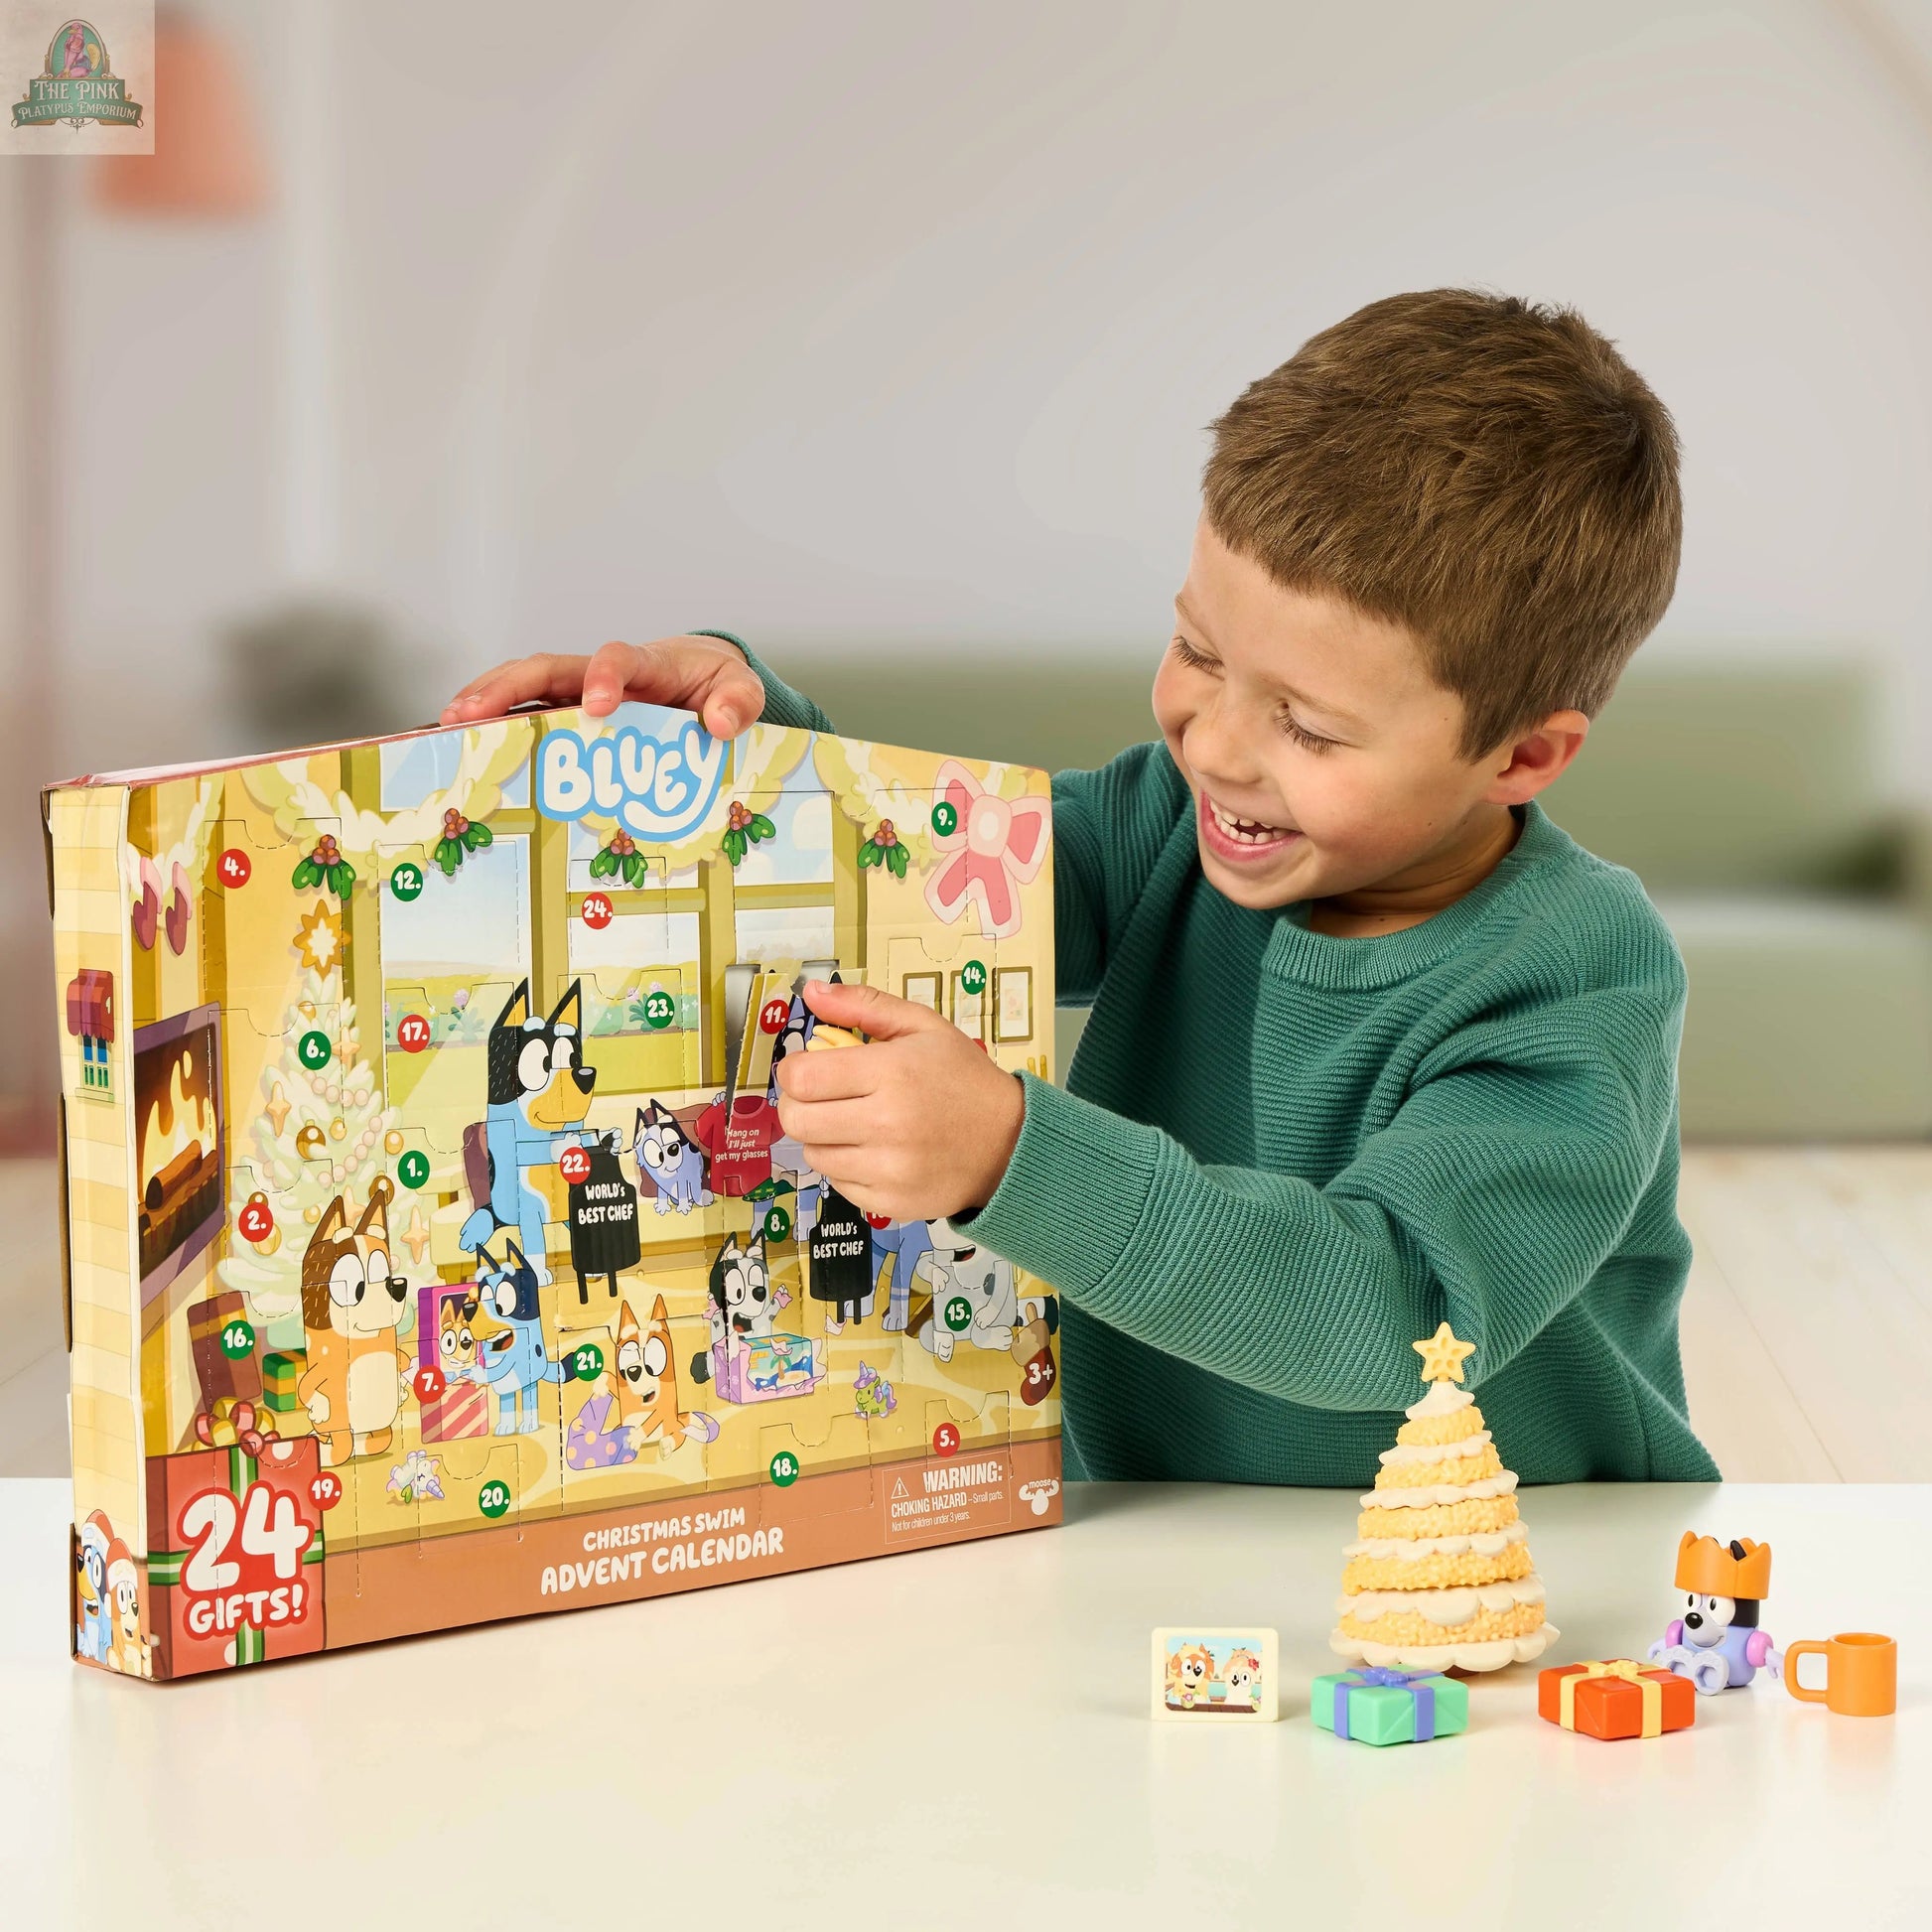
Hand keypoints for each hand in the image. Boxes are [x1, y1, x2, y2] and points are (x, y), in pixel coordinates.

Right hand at [440, 635, 763, 734]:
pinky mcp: (569, 717)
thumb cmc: (719, 686)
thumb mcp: (743, 691)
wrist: (707, 682)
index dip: (605, 677)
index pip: (618, 659)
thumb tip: (717, 724)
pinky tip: (465, 750)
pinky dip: (495, 729)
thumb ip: (738, 703)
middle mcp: (603, 675)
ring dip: (485, 704)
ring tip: (447, 730)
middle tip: (467, 714)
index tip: (598, 706)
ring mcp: (579, 694)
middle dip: (505, 687)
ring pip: (524, 689)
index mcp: (647, 665)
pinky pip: (526, 717)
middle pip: (546, 667)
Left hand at [773, 981, 1023, 1223]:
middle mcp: (887, 1123)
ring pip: (814, 1153)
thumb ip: (864, 1005)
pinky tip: (874, 1149)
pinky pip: (838, 1182)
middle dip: (799, 1103)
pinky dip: (846, 1165)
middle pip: (797, 1120)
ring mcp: (888, 1169)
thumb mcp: (923, 1026)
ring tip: (855, 1121)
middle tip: (822, 1095)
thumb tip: (810, 991)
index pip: (802, 1078)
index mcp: (892, 1073)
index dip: (793, 1070)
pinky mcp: (890, 1202)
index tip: (807, 1067)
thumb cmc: (964, 1078)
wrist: (1010, 1141)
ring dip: (823, 1135)